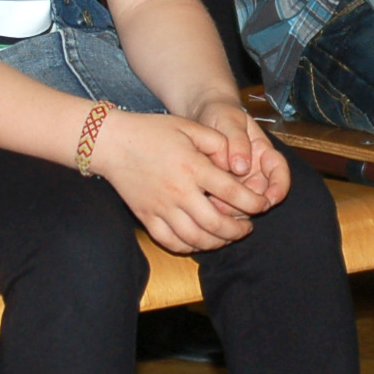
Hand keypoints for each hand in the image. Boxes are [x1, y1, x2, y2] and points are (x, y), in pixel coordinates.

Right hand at [87, 108, 273, 254]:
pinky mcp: (146, 217)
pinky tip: (199, 241)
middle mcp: (179, 192)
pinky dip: (189, 247)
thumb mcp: (188, 126)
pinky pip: (171, 242)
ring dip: (217, 243)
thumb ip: (217, 142)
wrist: (112, 142)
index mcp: (193, 167)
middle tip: (248, 227)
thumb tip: (236, 163)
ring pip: (196, 239)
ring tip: (227, 236)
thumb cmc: (152, 131)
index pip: (233, 194)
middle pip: (217, 224)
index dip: (254, 203)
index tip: (262, 205)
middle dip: (238, 230)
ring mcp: (161, 208)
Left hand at [190, 95, 290, 208]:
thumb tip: (242, 168)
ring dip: (231, 210)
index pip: (279, 171)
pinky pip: (227, 205)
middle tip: (226, 204)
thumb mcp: (229, 121)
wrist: (201, 116)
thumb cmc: (220, 115)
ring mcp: (240, 182)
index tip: (271, 198)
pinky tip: (204, 204)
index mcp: (263, 152)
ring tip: (210, 203)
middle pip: (261, 195)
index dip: (280, 187)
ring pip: (244, 205)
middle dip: (248, 205)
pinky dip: (218, 209)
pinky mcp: (224, 190)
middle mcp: (255, 170)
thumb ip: (237, 141)